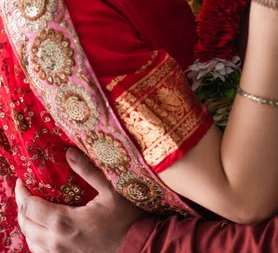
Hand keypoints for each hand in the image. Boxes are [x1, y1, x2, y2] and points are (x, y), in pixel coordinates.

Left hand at [16, 148, 142, 252]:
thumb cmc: (127, 218)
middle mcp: (56, 242)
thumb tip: (68, 152)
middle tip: (26, 191)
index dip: (22, 193)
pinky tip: (44, 229)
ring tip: (34, 208)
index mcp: (64, 223)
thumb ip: (88, 170)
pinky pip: (41, 252)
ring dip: (28, 224)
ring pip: (30, 241)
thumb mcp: (111, 189)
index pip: (30, 208)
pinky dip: (36, 239)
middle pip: (25, 225)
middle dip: (22, 206)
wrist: (138, 247)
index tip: (22, 180)